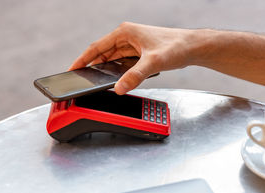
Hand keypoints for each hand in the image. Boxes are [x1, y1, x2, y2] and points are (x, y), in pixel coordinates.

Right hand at [69, 22, 195, 94]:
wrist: (192, 48)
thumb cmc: (176, 47)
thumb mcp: (153, 63)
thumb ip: (135, 76)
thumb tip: (119, 88)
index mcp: (125, 32)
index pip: (96, 47)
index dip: (83, 59)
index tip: (72, 69)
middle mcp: (126, 37)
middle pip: (103, 54)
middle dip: (93, 67)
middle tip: (83, 81)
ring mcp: (133, 45)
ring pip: (113, 60)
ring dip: (106, 70)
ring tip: (96, 83)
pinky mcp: (139, 53)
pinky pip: (123, 64)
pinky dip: (118, 72)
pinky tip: (117, 81)